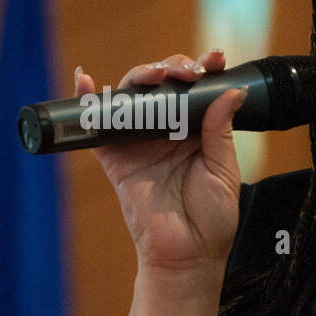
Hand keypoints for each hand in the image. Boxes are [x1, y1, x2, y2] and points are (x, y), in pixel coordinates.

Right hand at [74, 49, 245, 270]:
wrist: (187, 256)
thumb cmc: (211, 218)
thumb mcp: (224, 170)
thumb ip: (220, 130)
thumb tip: (229, 91)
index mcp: (195, 130)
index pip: (195, 89)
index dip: (203, 69)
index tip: (216, 60)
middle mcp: (165, 130)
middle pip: (162, 84)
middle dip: (173, 67)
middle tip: (187, 72)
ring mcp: (138, 142)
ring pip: (132, 96)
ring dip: (139, 75)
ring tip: (154, 74)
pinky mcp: (116, 159)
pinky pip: (97, 127)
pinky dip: (87, 102)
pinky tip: (86, 81)